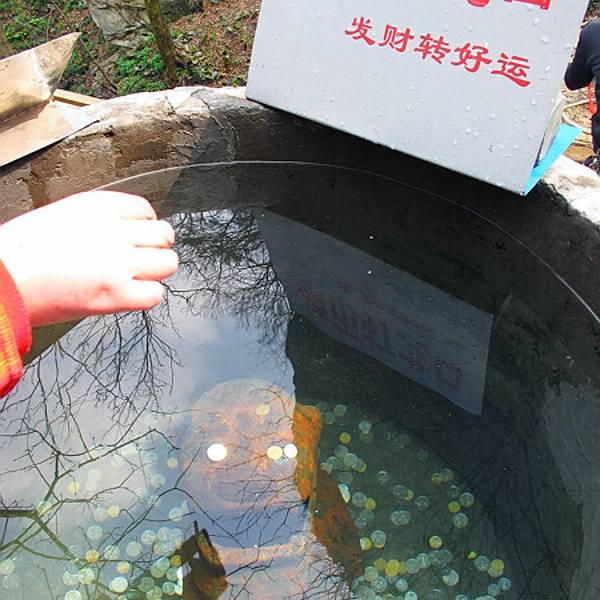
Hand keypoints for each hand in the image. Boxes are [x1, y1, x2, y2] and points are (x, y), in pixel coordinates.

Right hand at [0, 191, 177, 326]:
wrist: (3, 280)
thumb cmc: (20, 251)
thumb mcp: (62, 216)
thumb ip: (97, 222)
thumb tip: (121, 232)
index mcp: (98, 207)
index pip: (145, 210)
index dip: (146, 225)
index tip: (142, 233)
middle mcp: (114, 232)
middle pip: (164, 235)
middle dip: (156, 246)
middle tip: (145, 256)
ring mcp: (119, 264)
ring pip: (167, 263)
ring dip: (156, 271)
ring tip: (138, 276)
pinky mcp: (117, 295)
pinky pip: (156, 294)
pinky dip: (147, 295)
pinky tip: (130, 294)